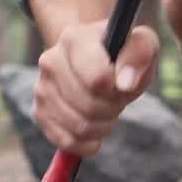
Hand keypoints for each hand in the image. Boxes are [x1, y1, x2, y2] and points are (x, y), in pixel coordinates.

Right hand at [32, 20, 158, 157]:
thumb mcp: (142, 44)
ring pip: (79, 127)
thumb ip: (140, 53)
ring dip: (102, 126)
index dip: (116, 90)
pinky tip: (95, 129)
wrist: (97, 60)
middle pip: (89, 106)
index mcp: (74, 39)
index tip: (122, 83)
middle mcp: (50, 60)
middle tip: (116, 98)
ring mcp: (42, 87)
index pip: (97, 79)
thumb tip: (124, 83)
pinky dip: (87, 142)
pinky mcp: (39, 111)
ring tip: (106, 109)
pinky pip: (66, 141)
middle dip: (112, 108)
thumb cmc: (122, 54)